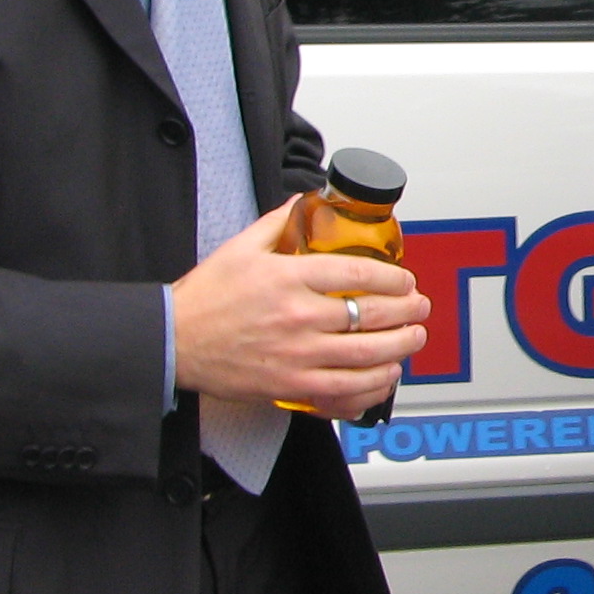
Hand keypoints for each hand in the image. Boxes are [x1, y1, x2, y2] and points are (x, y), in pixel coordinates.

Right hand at [172, 201, 430, 419]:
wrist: (173, 342)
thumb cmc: (205, 298)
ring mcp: (297, 354)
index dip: (393, 277)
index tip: (404, 280)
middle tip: (419, 308)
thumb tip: (303, 203)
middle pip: (371, 313)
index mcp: (289, 277)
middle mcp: (298, 316)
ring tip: (412, 339)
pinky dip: (372, 385)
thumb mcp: (241, 247)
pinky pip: (345, 390)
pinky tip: (383, 376)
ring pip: (366, 354)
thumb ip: (278, 223)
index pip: (358, 272)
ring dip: (400, 347)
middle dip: (407, 311)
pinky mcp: (291, 385)